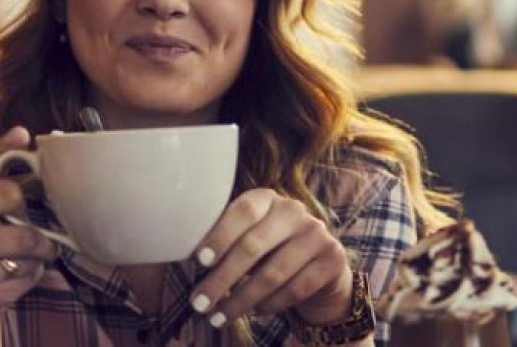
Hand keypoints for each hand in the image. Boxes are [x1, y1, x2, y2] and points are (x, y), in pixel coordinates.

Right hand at [0, 126, 57, 324]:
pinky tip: (10, 278)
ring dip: (37, 260)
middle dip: (40, 238)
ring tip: (24, 258)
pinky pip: (25, 283)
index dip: (23, 199)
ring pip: (29, 260)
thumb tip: (21, 131)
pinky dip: (28, 280)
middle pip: (26, 234)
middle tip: (36, 240)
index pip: (11, 193)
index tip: (20, 204)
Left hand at [189, 188, 352, 328]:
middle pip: (253, 246)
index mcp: (268, 199)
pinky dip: (269, 305)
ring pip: (272, 274)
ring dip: (240, 300)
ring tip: (218, 316)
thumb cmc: (270, 249)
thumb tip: (184, 256)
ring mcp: (316, 234)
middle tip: (199, 302)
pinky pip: (294, 289)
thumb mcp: (251, 236)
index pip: (243, 211)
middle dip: (221, 279)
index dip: (220, 234)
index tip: (199, 260)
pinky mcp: (332, 259)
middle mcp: (294, 211)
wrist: (321, 265)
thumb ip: (227, 240)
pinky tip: (254, 312)